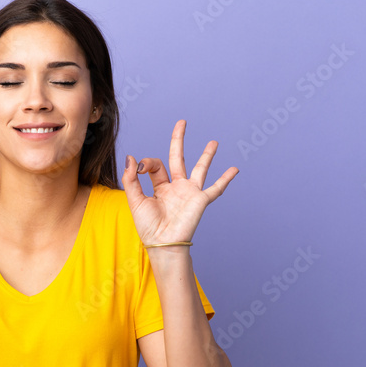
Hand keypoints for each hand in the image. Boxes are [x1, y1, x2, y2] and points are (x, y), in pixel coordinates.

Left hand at [122, 119, 237, 245]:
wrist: (162, 244)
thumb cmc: (148, 227)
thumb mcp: (135, 200)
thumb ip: (131, 179)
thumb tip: (132, 158)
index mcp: (160, 187)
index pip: (156, 165)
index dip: (148, 162)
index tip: (141, 168)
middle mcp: (176, 187)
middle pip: (178, 158)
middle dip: (179, 140)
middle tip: (182, 123)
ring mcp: (189, 193)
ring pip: (200, 169)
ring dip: (207, 155)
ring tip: (213, 142)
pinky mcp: (200, 200)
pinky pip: (216, 188)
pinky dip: (225, 179)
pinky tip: (234, 169)